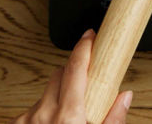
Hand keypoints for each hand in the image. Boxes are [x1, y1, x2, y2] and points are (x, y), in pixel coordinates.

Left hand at [11, 30, 132, 123]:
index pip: (76, 67)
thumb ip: (113, 119)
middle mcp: (43, 114)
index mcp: (68, 116)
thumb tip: (125, 97)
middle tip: (86, 80)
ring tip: (69, 115)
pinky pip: (32, 110)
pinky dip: (43, 112)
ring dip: (58, 96)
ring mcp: (26, 121)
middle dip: (73, 72)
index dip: (84, 46)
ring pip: (44, 94)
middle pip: (59, 75)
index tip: (89, 36)